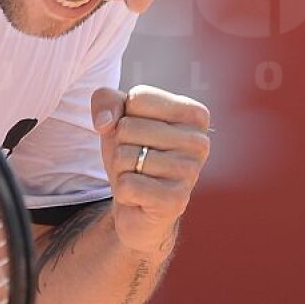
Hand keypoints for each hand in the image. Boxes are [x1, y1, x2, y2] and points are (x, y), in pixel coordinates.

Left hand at [91, 84, 210, 254]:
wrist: (140, 206)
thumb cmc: (133, 152)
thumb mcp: (117, 118)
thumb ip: (106, 100)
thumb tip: (105, 123)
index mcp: (194, 114)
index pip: (139, 97)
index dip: (125, 116)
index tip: (139, 134)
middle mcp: (199, 142)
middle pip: (127, 127)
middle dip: (119, 145)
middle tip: (136, 160)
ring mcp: (190, 172)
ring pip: (123, 156)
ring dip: (119, 169)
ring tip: (138, 176)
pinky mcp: (176, 201)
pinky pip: (126, 185)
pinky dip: (122, 191)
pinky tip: (139, 196)